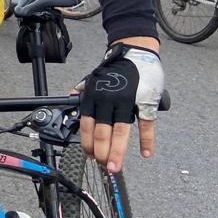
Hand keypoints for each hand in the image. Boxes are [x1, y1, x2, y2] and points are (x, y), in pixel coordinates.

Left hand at [78, 43, 163, 173]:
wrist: (136, 51)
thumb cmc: (115, 67)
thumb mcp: (93, 77)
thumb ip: (83, 90)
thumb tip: (70, 97)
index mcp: (94, 97)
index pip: (87, 125)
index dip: (88, 143)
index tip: (90, 156)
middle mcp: (108, 101)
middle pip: (102, 132)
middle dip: (101, 153)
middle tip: (103, 167)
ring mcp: (127, 102)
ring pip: (120, 132)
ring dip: (117, 152)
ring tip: (114, 166)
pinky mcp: (146, 102)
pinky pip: (146, 124)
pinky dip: (146, 140)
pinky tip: (145, 153)